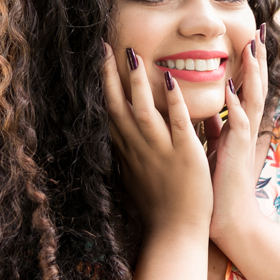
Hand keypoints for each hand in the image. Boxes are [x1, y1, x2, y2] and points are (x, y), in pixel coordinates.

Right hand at [102, 43, 212, 231]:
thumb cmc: (158, 207)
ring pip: (143, 110)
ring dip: (136, 82)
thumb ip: (129, 152)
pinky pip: (178, 123)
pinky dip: (174, 102)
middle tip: (102, 47)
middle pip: (118, 105)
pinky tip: (171, 80)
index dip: (101, 86)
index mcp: (128, 151)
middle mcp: (139, 148)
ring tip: (131, 54)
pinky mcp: (185, 155)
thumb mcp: (135, 176)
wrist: (175, 232)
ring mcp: (160, 150)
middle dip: (109, 75)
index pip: (109, 112)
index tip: (95, 62)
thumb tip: (119, 137)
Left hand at [206, 26, 268, 244]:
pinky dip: (234, 105)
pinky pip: (237, 124)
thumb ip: (214, 131)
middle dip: (257, 59)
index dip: (248, 64)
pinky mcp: (235, 153)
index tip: (249, 38)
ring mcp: (242, 140)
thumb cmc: (218, 187)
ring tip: (252, 48)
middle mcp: (243, 129)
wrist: (226, 220)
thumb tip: (209, 115)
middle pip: (255, 87)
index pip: (245, 88)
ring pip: (252, 99)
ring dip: (252, 74)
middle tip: (259, 31)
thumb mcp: (213, 151)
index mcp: (236, 127)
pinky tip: (229, 88)